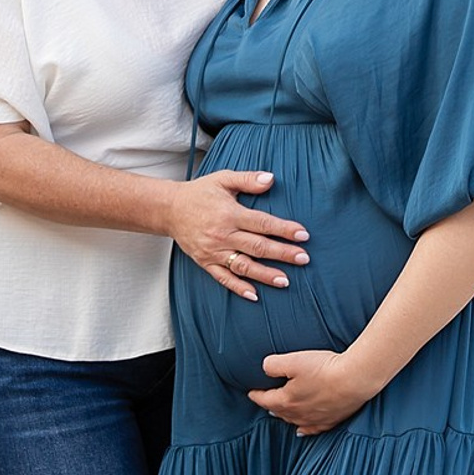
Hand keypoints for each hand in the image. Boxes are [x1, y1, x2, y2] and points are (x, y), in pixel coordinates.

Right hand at [168, 170, 310, 302]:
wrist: (169, 209)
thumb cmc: (200, 193)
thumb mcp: (223, 179)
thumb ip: (248, 179)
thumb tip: (271, 179)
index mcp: (229, 214)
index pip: (262, 223)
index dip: (284, 229)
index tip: (303, 234)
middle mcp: (222, 235)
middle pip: (257, 246)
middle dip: (282, 253)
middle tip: (304, 258)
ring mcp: (214, 251)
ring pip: (243, 266)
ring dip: (265, 274)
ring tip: (285, 280)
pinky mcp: (206, 262)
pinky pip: (223, 278)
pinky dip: (238, 288)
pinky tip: (255, 294)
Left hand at [249, 349, 371, 436]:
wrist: (355, 379)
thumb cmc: (324, 368)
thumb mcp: (293, 360)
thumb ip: (273, 365)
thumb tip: (264, 368)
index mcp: (286, 400)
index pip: (265, 400)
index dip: (256, 395)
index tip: (250, 392)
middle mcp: (299, 414)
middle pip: (279, 412)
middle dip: (270, 406)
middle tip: (264, 400)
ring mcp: (315, 419)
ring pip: (294, 421)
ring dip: (284, 416)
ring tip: (279, 413)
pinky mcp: (332, 420)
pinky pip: (312, 429)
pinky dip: (304, 430)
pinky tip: (301, 431)